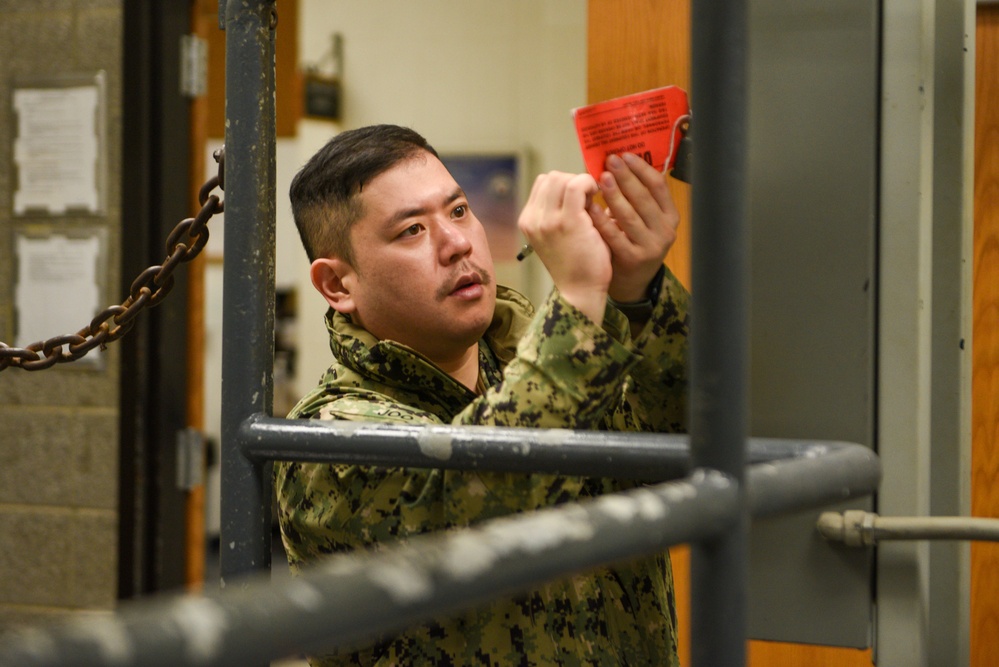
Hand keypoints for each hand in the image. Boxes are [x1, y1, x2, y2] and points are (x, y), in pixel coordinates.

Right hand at [518, 171, 611, 323]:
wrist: (580, 292)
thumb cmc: (577, 265)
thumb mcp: (558, 235)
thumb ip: (561, 211)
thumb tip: (579, 185)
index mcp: (528, 221)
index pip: (543, 184)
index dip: (564, 183)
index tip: (581, 197)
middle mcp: (533, 219)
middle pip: (551, 177)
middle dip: (573, 181)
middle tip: (589, 198)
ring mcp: (547, 220)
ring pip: (561, 178)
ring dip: (581, 183)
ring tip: (593, 200)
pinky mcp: (567, 222)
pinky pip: (576, 185)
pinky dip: (589, 184)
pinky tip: (597, 198)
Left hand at [589, 152, 679, 302]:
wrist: (631, 280)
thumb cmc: (633, 240)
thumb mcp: (643, 218)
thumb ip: (635, 196)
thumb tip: (616, 162)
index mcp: (670, 216)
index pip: (659, 186)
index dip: (642, 169)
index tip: (625, 155)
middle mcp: (665, 231)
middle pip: (644, 198)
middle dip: (626, 177)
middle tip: (610, 161)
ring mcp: (650, 246)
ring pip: (630, 216)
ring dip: (615, 195)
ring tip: (602, 178)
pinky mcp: (633, 259)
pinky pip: (615, 236)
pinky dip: (602, 220)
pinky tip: (591, 207)